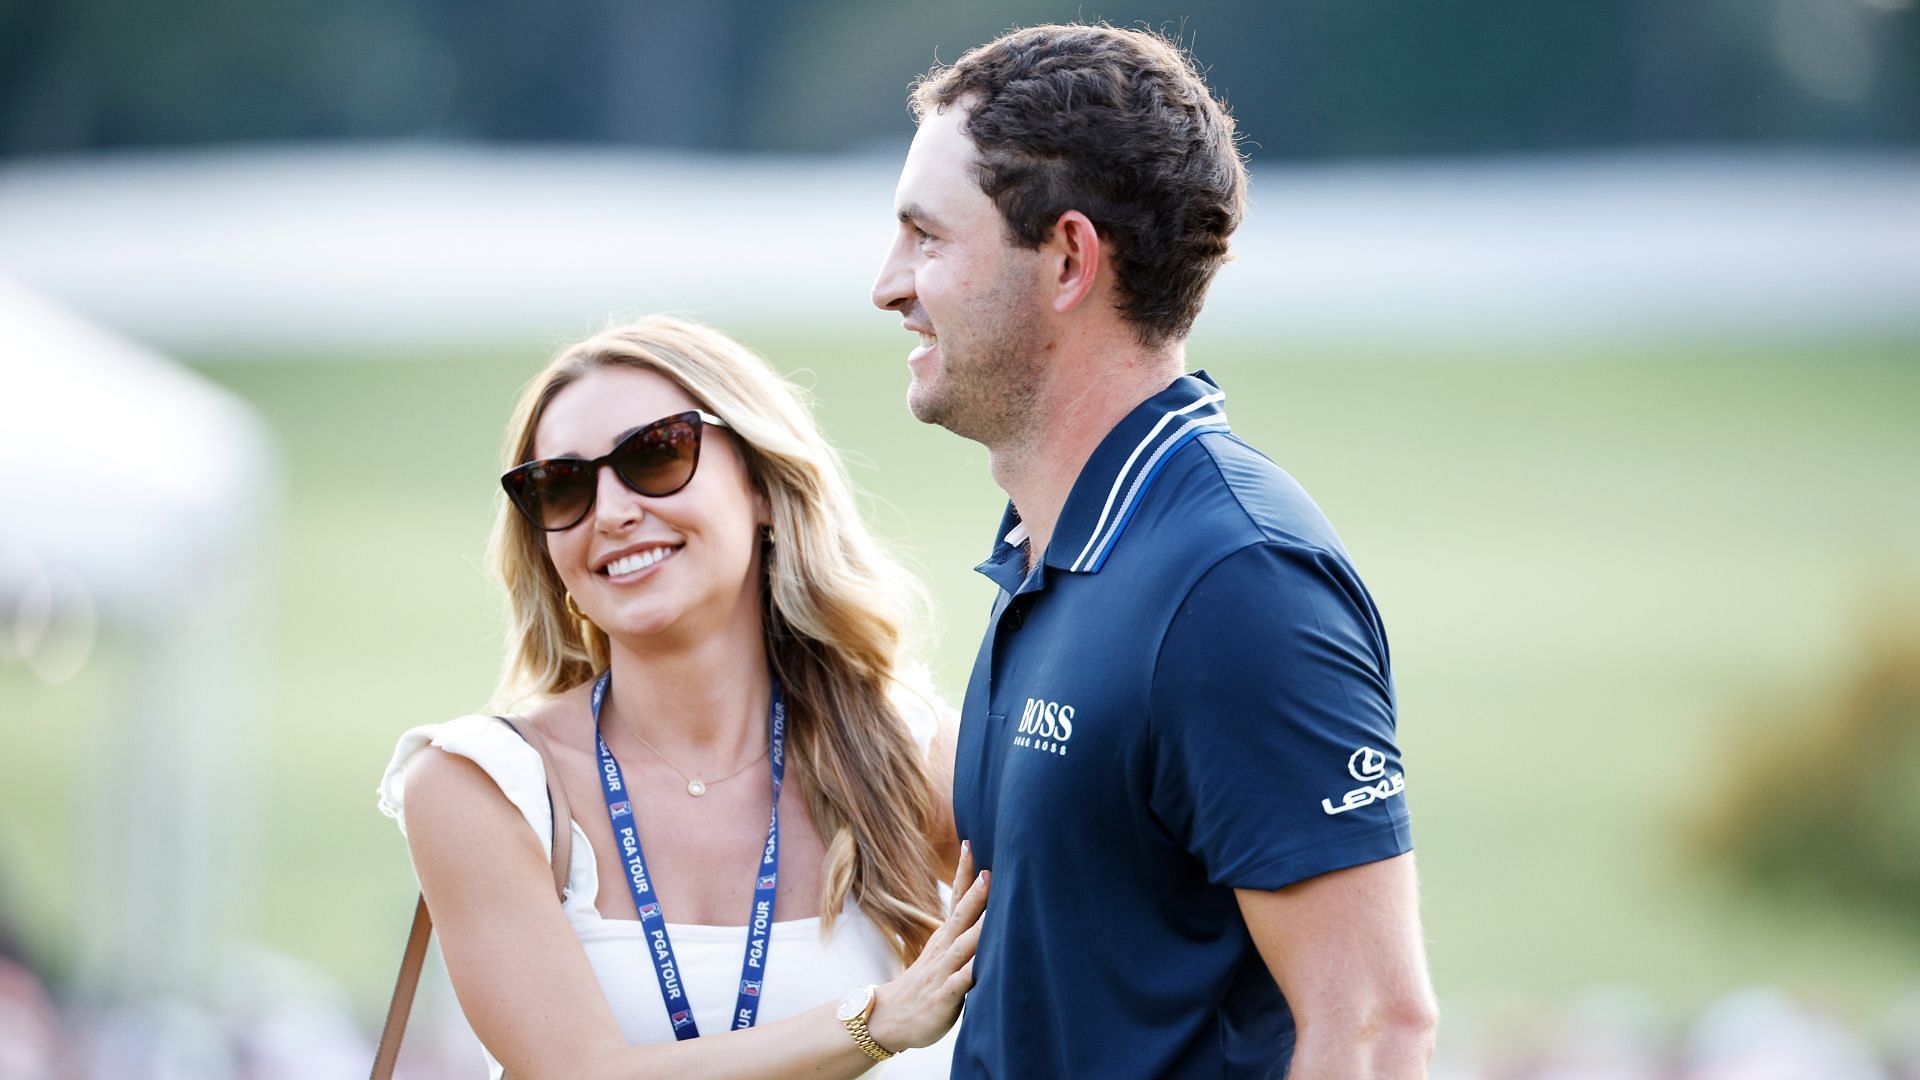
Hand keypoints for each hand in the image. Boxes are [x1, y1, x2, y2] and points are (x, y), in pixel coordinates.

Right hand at [865, 842, 988, 1051]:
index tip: (971, 843)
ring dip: (978, 930)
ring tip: (994, 913)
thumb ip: (963, 933)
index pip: (955, 897)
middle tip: (990, 870)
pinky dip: (969, 974)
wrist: (890, 1018)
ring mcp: (943, 972)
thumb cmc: (924, 984)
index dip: (964, 872)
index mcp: (945, 936)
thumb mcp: (942, 952)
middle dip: (976, 894)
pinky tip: (981, 967)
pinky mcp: (943, 997)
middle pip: (961, 916)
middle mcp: (944, 949)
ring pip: (963, 947)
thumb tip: (988, 908)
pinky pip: (958, 984)